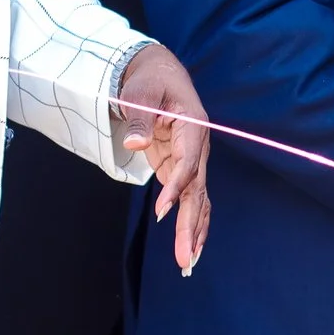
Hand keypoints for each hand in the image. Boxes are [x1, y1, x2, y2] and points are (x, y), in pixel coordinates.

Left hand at [115, 44, 211, 275]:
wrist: (159, 72)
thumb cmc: (150, 79)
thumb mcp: (140, 92)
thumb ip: (139, 118)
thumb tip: (134, 144)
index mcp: (194, 126)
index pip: (189, 162)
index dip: (176, 187)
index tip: (162, 210)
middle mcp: (198, 147)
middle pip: (198, 190)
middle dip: (191, 225)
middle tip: (184, 257)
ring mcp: (191, 160)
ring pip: (197, 200)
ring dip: (193, 231)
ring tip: (187, 262)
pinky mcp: (179, 167)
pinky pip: (189, 198)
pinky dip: (189, 222)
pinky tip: (189, 246)